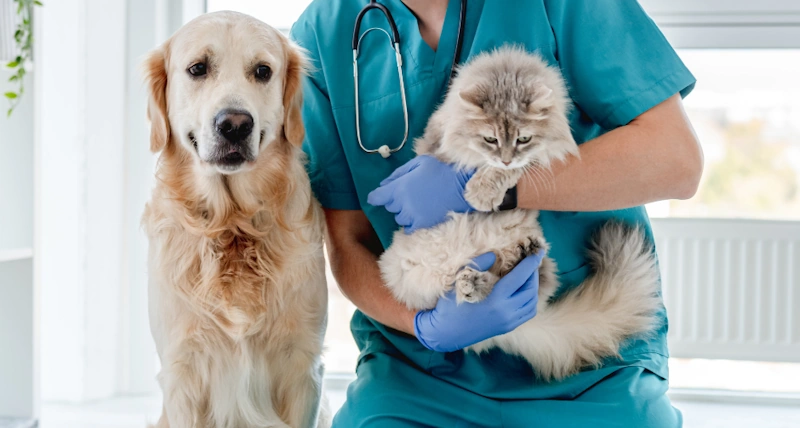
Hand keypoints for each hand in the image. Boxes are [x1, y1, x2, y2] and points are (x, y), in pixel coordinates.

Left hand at [367, 155, 473, 233]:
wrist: (461, 186)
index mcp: (400, 187)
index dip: (375, 197)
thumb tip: (384, 184)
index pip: (377, 197)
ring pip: (399, 218)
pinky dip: (411, 223)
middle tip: (409, 194)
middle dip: (395, 201)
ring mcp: (412, 215)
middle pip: (390, 207)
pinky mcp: (422, 224)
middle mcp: (403, 203)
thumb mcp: (418, 163)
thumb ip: (398, 173)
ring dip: (404, 212)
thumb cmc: (439, 171)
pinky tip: (419, 215)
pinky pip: (408, 228)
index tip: (378, 197)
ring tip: (417, 204)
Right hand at [414, 250, 543, 352]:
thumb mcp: (461, 281)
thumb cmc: (450, 306)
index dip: (530, 263)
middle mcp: (507, 313)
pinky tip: (525, 290)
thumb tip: (494, 254)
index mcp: (496, 301)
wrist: (446, 333)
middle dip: (533, 272)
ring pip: (532, 302)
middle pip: (530, 289)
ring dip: (534, 286)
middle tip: (532, 259)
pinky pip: (528, 312)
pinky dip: (530, 298)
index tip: (538, 251)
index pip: (520, 278)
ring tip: (529, 273)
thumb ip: (479, 265)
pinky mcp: (508, 328)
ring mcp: (509, 323)